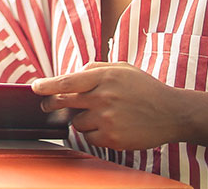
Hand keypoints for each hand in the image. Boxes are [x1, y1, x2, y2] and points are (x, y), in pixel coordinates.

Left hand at [32, 62, 188, 150]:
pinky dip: (94, 133)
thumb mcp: (122, 68)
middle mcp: (103, 97)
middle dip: (52, 103)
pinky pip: (89, 137)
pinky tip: (110, 126)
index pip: (67, 82)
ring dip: (81, 119)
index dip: (48, 85)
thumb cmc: (145, 88)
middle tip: (47, 105)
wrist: (172, 113)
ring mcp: (107, 119)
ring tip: (102, 114)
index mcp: (105, 77)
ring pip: (76, 122)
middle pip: (64, 102)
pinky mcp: (112, 138)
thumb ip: (95, 68)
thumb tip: (73, 74)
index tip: (35, 88)